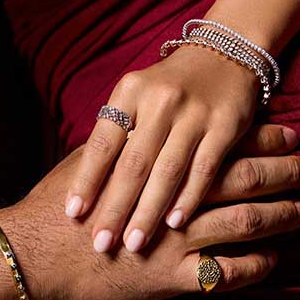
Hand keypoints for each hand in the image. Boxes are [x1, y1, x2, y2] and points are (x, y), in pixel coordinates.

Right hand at [0, 123, 299, 299]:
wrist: (33, 250)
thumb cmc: (60, 201)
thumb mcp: (94, 156)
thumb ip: (130, 143)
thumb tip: (154, 129)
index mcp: (159, 163)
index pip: (223, 145)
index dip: (263, 140)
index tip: (292, 136)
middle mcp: (174, 198)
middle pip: (243, 180)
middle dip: (283, 173)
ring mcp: (175, 240)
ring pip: (243, 223)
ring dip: (280, 217)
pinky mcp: (169, 278)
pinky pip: (225, 274)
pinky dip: (254, 267)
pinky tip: (272, 261)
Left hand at [64, 43, 260, 253]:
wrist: (225, 54)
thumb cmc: (171, 88)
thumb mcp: (138, 96)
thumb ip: (118, 132)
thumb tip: (88, 186)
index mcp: (130, 91)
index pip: (102, 142)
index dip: (86, 180)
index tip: (73, 213)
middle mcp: (160, 100)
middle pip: (132, 163)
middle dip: (115, 208)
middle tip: (100, 244)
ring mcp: (195, 112)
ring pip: (167, 170)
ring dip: (149, 211)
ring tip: (134, 244)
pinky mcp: (226, 124)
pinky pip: (204, 169)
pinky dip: (188, 198)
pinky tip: (174, 224)